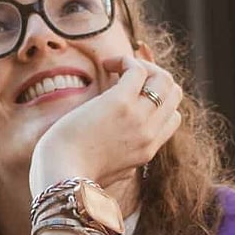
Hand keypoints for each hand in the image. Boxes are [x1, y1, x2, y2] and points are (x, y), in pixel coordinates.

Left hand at [29, 55, 182, 195]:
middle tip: (126, 76)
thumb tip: (128, 163)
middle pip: (173, 93)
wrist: (61, 174)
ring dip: (142, 65)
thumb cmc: (74, 172)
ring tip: (117, 67)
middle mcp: (148, 134)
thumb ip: (125, 163)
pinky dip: (125, 60)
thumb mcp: (111, 172)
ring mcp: (138, 118)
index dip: (157, 100)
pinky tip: (107, 65)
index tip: (133, 94)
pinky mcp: (120, 103)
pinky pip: (137, 69)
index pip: (173, 117)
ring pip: (163, 78)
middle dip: (154, 77)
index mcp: (147, 151)